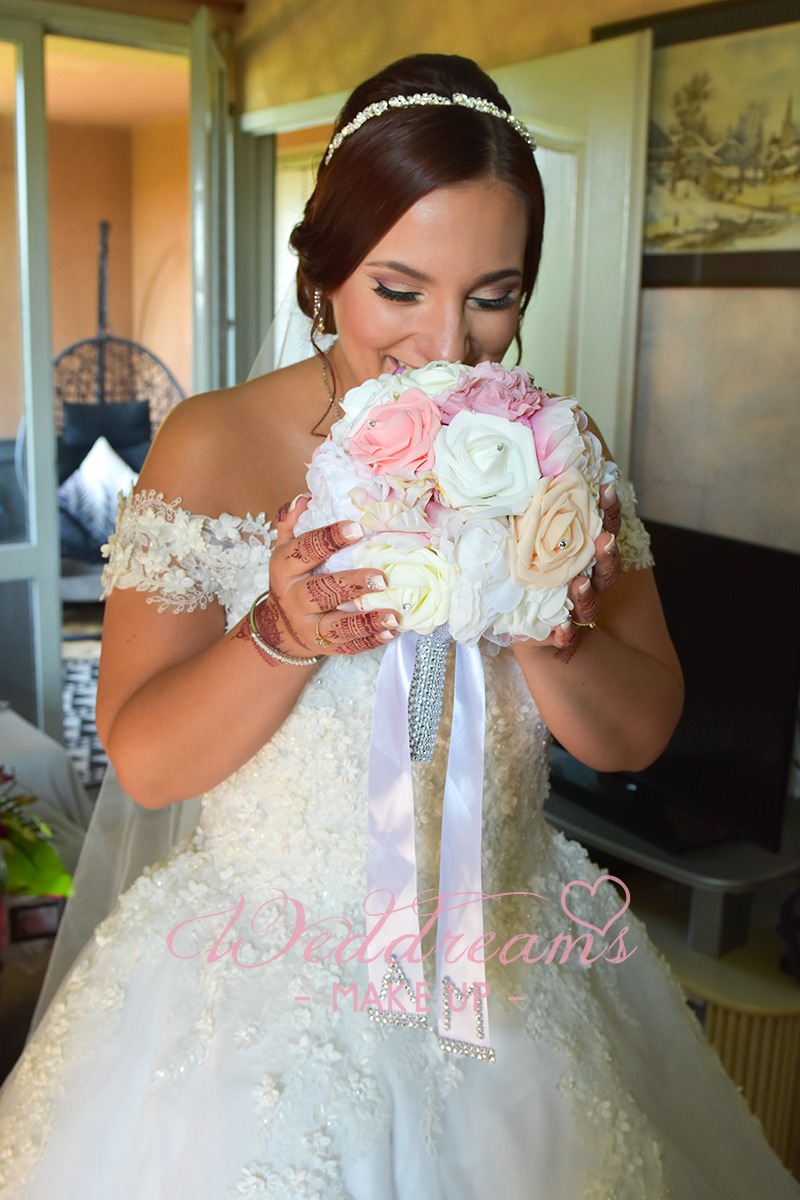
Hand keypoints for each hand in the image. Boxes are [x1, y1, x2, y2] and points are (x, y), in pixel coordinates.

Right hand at [256, 496, 398, 658]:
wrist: (281, 627)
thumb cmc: (293, 577)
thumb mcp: (287, 548)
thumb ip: (293, 521)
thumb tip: (305, 499)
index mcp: (285, 568)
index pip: (305, 550)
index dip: (329, 539)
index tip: (357, 528)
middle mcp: (294, 598)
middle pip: (320, 592)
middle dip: (351, 585)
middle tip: (381, 577)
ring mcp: (309, 626)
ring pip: (336, 626)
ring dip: (366, 621)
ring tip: (393, 615)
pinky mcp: (325, 646)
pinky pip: (348, 646)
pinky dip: (371, 640)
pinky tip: (391, 631)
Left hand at [527, 482, 621, 654]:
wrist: (512, 619)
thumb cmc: (518, 568)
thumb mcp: (521, 536)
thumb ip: (528, 512)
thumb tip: (521, 473)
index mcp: (582, 551)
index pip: (605, 527)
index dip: (609, 509)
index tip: (608, 489)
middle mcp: (586, 578)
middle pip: (607, 566)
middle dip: (608, 553)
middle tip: (604, 539)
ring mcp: (575, 607)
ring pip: (591, 600)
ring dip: (587, 592)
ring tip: (579, 582)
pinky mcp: (559, 632)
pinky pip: (568, 635)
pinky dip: (565, 633)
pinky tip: (562, 629)